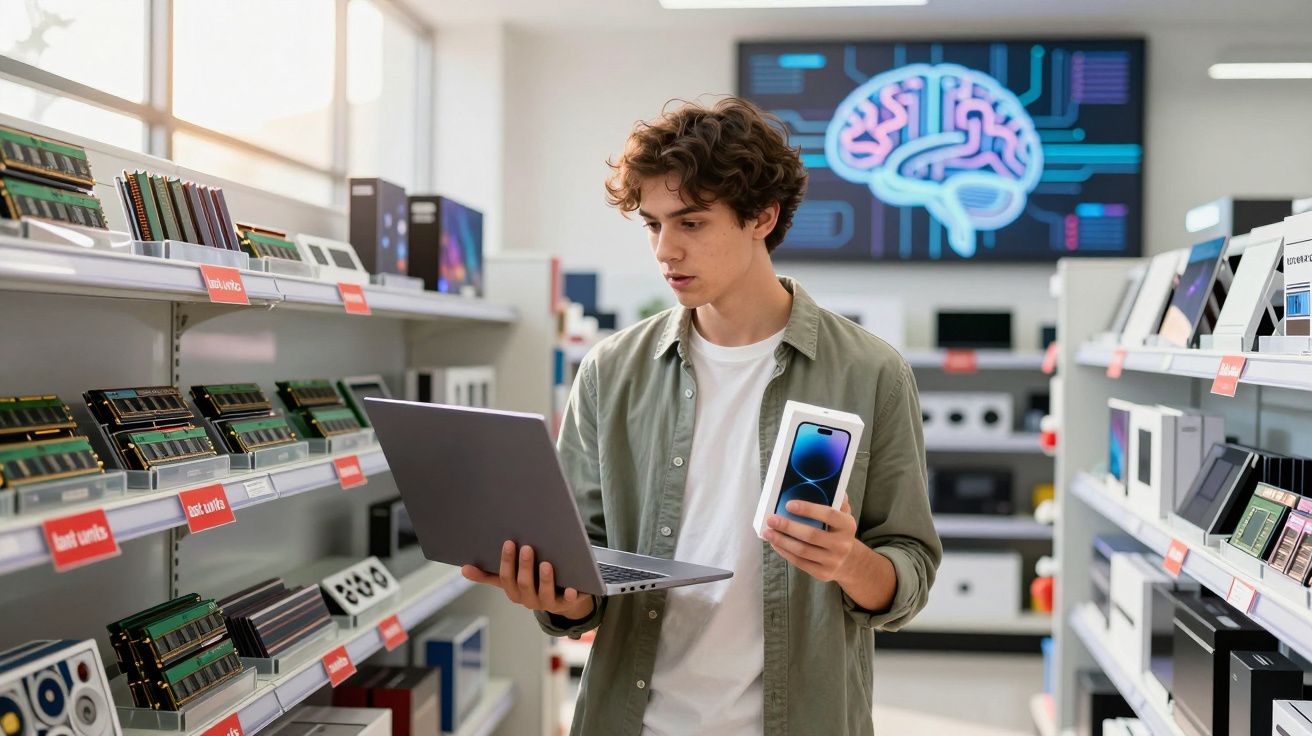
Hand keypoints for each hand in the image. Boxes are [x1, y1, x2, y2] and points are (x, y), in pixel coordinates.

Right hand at [461, 540, 595, 619]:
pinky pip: (568, 601)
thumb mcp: (511, 578)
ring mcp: (547, 603)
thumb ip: (489, 575)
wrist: (561, 598)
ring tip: (546, 563)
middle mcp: (528, 600)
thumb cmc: (532, 582)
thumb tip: (463, 569)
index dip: (507, 561)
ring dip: (544, 580)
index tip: (509, 542)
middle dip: (524, 567)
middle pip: (524, 585)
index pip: (506, 578)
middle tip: (527, 547)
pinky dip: (570, 595)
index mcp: (513, 592)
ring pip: (544, 594)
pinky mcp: (565, 604)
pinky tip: (573, 587)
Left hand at [762, 497, 859, 582]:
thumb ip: (835, 500)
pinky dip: (784, 551)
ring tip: (767, 532)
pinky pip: (799, 562)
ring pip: (802, 551)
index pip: (828, 515)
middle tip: (771, 519)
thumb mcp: (843, 515)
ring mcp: (832, 561)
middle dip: (788, 526)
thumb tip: (825, 481)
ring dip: (781, 540)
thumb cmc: (839, 531)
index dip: (808, 509)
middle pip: (811, 535)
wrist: (849, 561)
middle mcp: (842, 544)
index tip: (788, 504)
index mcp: (848, 525)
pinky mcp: (822, 573)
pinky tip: (775, 543)